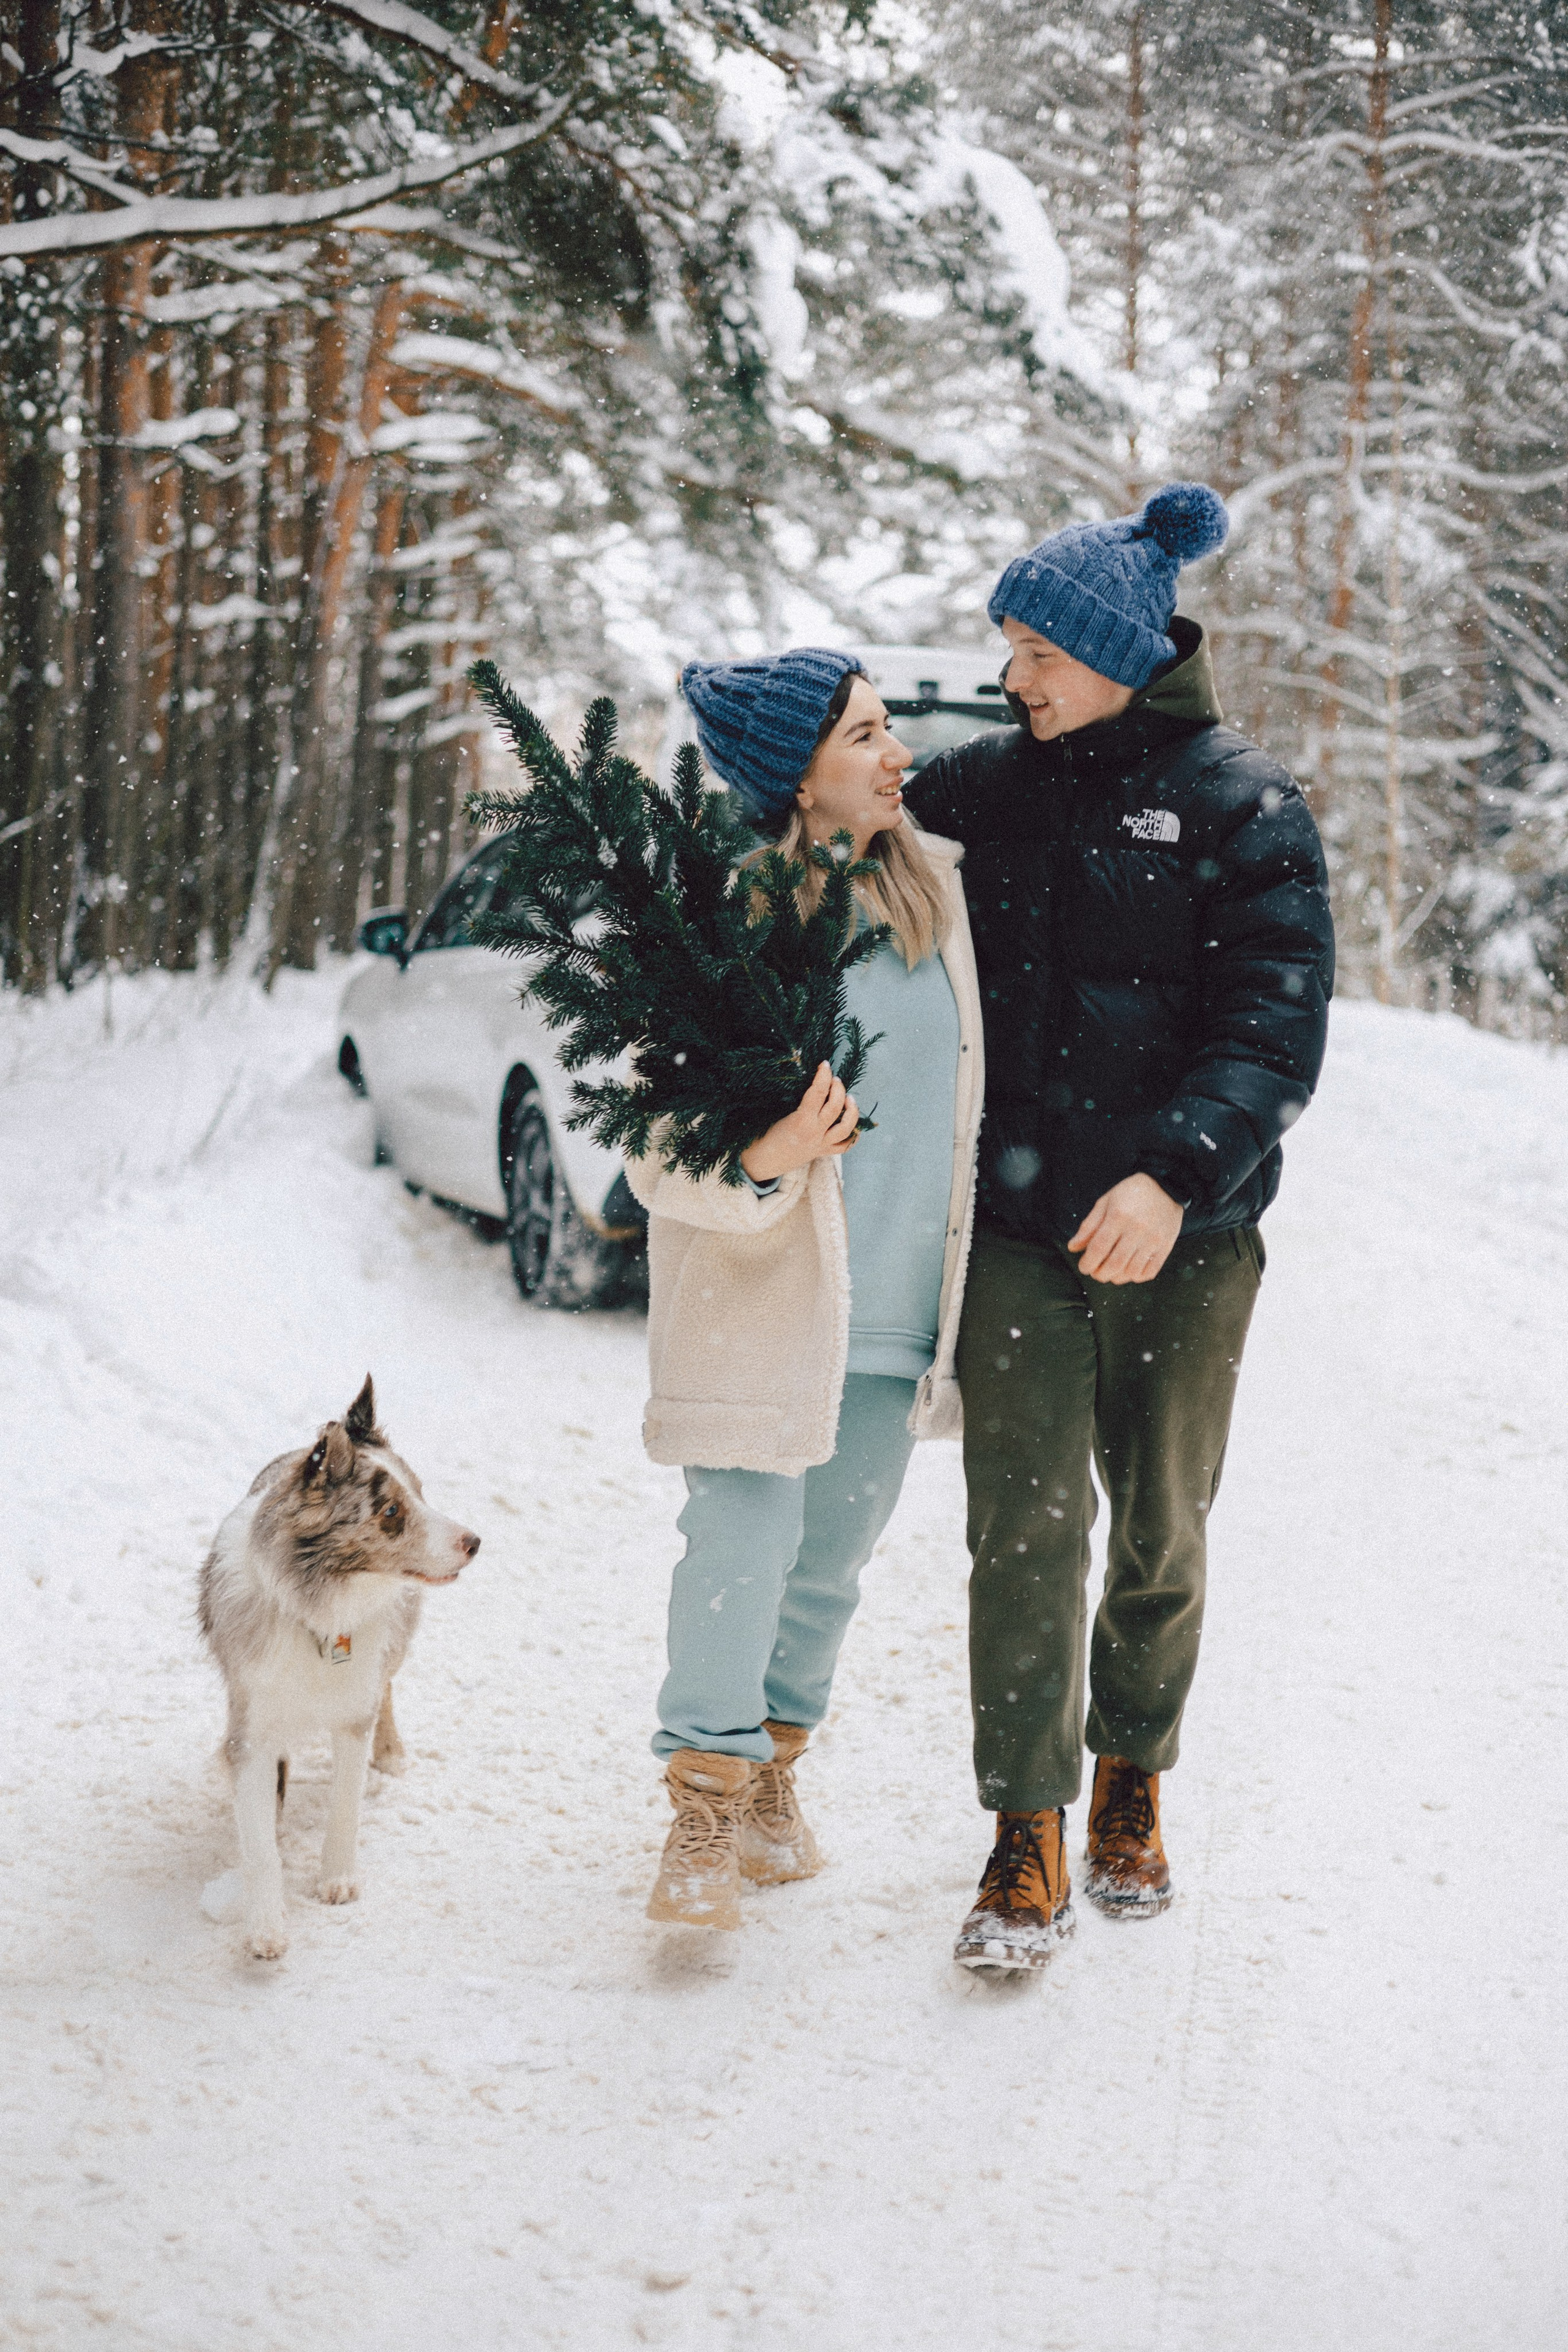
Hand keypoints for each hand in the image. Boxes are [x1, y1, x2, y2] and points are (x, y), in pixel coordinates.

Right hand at [740, 1062, 858, 1181]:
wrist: (761, 1163)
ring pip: (846, 1128)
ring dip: (851, 1110)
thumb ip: (791, 1101)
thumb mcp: (773, 1114)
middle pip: (835, 1107)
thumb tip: (807, 1082)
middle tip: (835, 1079)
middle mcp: (814, 1133)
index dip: (823, 1076)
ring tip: (849, 1098)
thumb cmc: (763, 1136)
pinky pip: (844, 1146)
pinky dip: (853, 1136)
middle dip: (838, 1089)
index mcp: (800, 1121)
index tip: (824, 1064)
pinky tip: (855, 1125)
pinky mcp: (822, 1153)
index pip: (817, 1093)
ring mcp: (820, 1144)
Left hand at [1067, 1173, 1182, 1284]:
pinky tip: (1129, 1271)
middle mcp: (1137, 1230)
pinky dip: (1136, 1277)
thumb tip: (1073, 1247)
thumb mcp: (1105, 1202)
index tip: (1084, 1267)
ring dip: (1117, 1277)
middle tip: (1095, 1272)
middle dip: (1100, 1274)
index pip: (1098, 1248)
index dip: (1088, 1263)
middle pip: (1114, 1264)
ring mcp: (1153, 1240)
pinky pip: (1149, 1272)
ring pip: (1131, 1271)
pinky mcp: (1165, 1246)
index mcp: (1119, 1216)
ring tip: (1110, 1272)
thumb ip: (1089, 1226)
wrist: (1165, 1186)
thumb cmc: (1132, 1193)